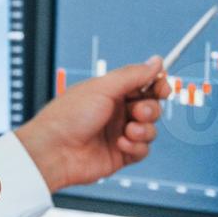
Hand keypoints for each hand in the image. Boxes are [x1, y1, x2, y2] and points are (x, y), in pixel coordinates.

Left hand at [16, 57, 171, 192]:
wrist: (54, 151)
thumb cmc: (69, 116)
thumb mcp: (103, 88)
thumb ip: (133, 75)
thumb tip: (157, 61)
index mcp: (112, 92)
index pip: (144, 85)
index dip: (157, 86)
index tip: (163, 88)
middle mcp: (117, 112)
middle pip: (151, 107)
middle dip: (150, 109)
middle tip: (137, 112)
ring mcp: (119, 134)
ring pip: (150, 129)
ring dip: (144, 129)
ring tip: (128, 131)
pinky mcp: (121, 155)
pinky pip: (143, 150)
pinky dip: (136, 146)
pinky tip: (121, 144)